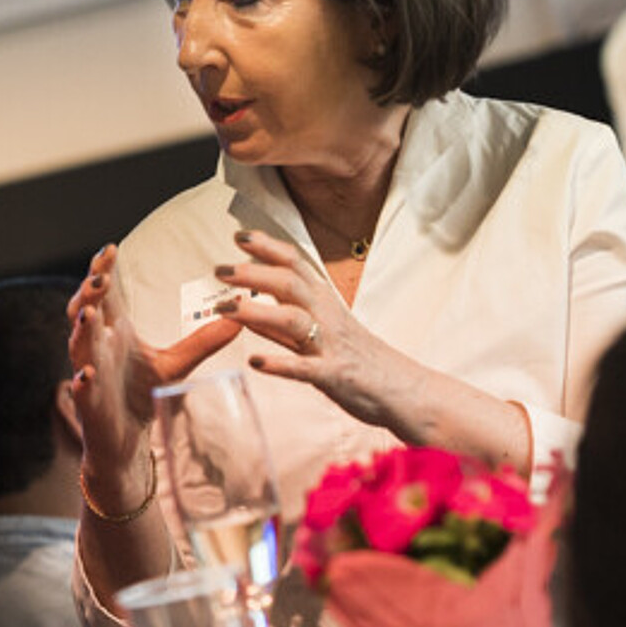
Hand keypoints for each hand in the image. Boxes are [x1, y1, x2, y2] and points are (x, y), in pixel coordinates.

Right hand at [67, 244, 237, 465]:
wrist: (126, 440)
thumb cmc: (142, 394)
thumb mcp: (178, 363)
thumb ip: (204, 340)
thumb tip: (238, 316)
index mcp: (114, 331)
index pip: (104, 294)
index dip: (103, 271)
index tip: (111, 248)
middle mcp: (97, 347)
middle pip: (83, 310)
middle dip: (88, 292)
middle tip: (100, 276)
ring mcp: (89, 372)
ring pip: (78, 345)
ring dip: (82, 329)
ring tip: (88, 313)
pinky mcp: (89, 403)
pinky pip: (82, 389)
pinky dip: (83, 380)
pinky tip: (87, 374)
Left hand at [213, 229, 416, 429]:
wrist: (406, 391)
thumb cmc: (363, 362)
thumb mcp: (325, 334)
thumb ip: (286, 325)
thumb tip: (249, 311)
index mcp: (326, 303)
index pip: (296, 265)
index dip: (268, 248)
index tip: (240, 235)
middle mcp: (329, 317)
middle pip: (290, 284)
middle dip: (253, 273)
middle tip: (220, 269)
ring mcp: (332, 346)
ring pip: (293, 320)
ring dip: (257, 312)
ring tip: (225, 309)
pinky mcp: (335, 376)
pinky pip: (305, 369)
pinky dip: (279, 364)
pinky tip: (255, 361)